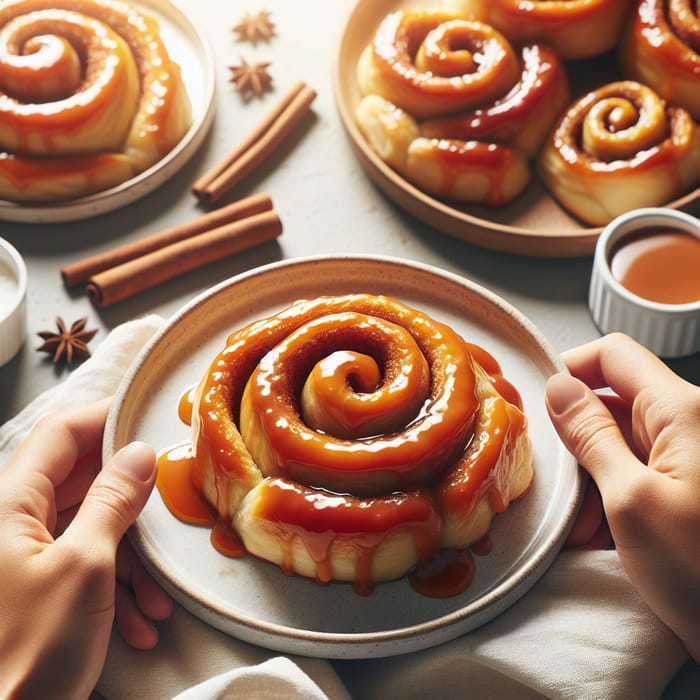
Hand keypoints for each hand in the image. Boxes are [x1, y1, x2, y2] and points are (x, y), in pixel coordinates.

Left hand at [0, 399, 171, 698]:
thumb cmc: (23, 654)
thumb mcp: (86, 567)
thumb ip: (113, 501)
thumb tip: (138, 456)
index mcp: (10, 505)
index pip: (61, 435)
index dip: (106, 421)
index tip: (147, 423)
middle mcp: (13, 523)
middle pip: (80, 484)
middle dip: (130, 505)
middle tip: (166, 510)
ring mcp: (25, 557)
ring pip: (89, 530)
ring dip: (130, 560)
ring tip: (154, 599)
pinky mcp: (37, 587)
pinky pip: (84, 565)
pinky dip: (115, 588)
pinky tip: (137, 622)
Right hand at [545, 333, 699, 659]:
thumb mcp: (630, 501)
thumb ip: (590, 436)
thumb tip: (559, 388)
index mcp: (684, 410)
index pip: (614, 355)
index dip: (571, 371)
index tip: (542, 409)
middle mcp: (691, 423)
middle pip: (614, 404)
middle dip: (579, 446)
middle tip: (566, 496)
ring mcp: (692, 455)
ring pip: (621, 443)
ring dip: (593, 481)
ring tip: (586, 531)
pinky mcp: (690, 483)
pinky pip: (639, 471)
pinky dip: (614, 498)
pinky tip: (605, 537)